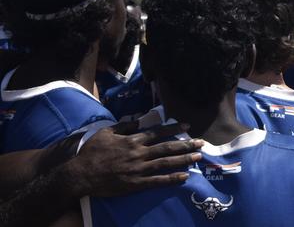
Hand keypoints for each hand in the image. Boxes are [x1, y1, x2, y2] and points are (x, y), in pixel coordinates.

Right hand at [64, 121, 202, 196]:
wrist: (81, 174)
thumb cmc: (92, 152)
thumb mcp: (106, 133)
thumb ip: (124, 126)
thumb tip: (138, 121)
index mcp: (132, 140)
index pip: (158, 132)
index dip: (174, 128)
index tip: (187, 125)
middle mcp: (138, 153)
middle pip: (167, 147)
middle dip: (186, 144)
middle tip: (201, 143)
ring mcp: (138, 169)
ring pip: (166, 162)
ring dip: (183, 159)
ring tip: (197, 157)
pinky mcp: (136, 183)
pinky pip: (157, 181)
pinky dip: (171, 179)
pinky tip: (184, 177)